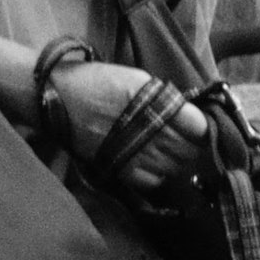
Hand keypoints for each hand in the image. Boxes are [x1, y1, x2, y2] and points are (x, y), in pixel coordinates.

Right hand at [47, 58, 209, 197]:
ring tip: (174, 154)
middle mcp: (146, 127)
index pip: (197, 125)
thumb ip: (165, 99)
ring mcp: (132, 150)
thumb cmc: (96, 81)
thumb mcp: (136, 79)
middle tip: (192, 144)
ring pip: (173, 167)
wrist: (55, 96)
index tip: (203, 129)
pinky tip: (156, 166)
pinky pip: (151, 181)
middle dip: (195, 147)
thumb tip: (191, 117)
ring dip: (179, 162)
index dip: (204, 129)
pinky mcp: (118, 166)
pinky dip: (159, 176)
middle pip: (188, 149)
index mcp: (153, 100)